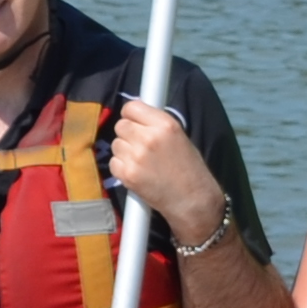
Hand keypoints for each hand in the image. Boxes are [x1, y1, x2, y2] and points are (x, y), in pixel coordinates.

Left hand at [101, 101, 219, 238]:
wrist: (192, 200)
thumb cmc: (189, 168)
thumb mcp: (179, 136)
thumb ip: (156, 124)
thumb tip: (134, 116)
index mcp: (165, 124)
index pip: (131, 107)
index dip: (132, 116)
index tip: (135, 123)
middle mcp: (148, 137)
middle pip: (120, 125)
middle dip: (127, 133)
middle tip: (139, 144)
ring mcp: (135, 156)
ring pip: (115, 144)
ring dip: (124, 150)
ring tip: (140, 161)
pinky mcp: (127, 174)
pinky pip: (113, 162)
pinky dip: (121, 166)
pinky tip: (136, 172)